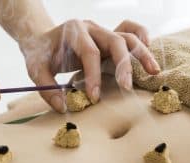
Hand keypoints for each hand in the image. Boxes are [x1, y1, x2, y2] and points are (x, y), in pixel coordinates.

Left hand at [19, 19, 159, 112]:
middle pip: (115, 41)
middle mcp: (92, 28)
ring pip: (128, 37)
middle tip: (127, 87)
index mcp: (74, 31)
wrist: (43, 38)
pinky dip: (141, 40)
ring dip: (142, 54)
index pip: (89, 52)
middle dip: (123, 65)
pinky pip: (130, 32)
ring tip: (153, 72)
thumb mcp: (35, 68)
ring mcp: (103, 31)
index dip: (93, 75)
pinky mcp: (109, 38)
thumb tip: (64, 107)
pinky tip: (147, 55)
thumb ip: (47, 88)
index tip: (94, 98)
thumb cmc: (40, 53)